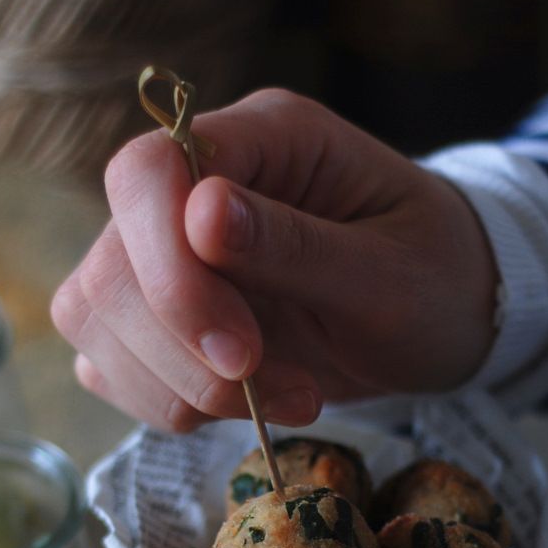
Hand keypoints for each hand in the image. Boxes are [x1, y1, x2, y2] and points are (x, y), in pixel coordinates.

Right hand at [51, 89, 496, 431]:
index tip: (243, 352)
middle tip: (285, 389)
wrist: (452, 315)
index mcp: (262, 141)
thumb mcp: (392, 271)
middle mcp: (196, 187)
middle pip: (110, 260)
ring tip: (289, 398)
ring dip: (179, 386)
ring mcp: (168, 254)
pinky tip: (244, 407)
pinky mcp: (160, 320)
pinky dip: (167, 403)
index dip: (170, 269)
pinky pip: (109, 365)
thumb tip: (202, 214)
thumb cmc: (437, 278)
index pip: (148, 174)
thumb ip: (299, 246)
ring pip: (96, 317)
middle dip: (182, 348)